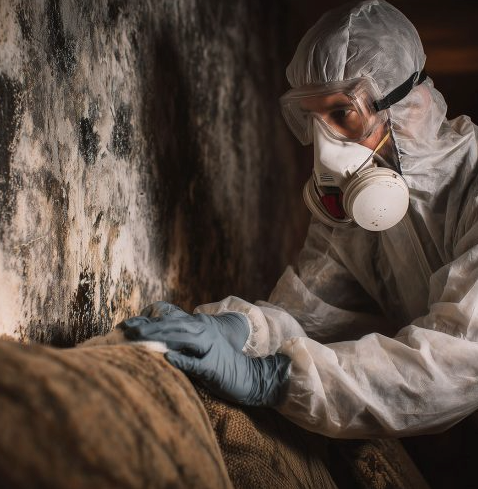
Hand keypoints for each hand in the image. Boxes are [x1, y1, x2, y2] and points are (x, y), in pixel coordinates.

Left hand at [118, 302, 290, 406]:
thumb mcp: (199, 348)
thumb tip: (155, 342)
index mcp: (199, 327)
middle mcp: (204, 332)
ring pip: (182, 338)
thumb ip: (181, 342)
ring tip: (139, 339)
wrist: (249, 377)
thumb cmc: (219, 364)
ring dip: (160, 337)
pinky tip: (168, 358)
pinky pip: (196, 362)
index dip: (148, 321)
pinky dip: (183, 359)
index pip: (170, 319)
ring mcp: (210, 348)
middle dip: (149, 327)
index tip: (126, 324)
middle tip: (127, 331)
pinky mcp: (213, 367)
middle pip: (173, 326)